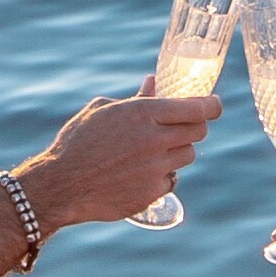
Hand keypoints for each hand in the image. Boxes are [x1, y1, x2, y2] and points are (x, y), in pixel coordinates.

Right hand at [25, 85, 219, 225]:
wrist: (62, 185)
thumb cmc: (78, 142)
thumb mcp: (102, 110)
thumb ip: (135, 99)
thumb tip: (153, 83)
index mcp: (144, 114)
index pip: (197, 108)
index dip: (210, 105)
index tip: (213, 104)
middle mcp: (155, 140)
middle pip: (198, 131)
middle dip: (193, 126)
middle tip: (181, 127)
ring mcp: (156, 168)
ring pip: (187, 155)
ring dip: (176, 151)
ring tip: (151, 151)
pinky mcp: (152, 193)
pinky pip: (170, 179)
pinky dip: (161, 175)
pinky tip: (139, 173)